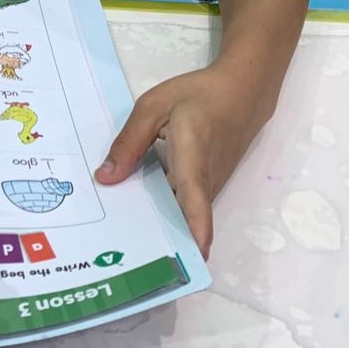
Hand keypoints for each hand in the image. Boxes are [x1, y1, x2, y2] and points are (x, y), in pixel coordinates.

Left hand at [94, 64, 266, 259]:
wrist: (242, 93)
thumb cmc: (198, 96)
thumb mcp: (153, 106)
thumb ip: (129, 142)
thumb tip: (106, 178)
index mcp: (193, 151)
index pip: (196, 192)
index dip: (196, 222)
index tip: (195, 252)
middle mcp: (206, 177)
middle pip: (181, 214)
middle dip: (155, 235)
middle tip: (116, 254)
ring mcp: (211, 186)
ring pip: (180, 211)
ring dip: (156, 223)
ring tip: (116, 236)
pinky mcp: (208, 188)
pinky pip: (183, 204)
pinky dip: (162, 208)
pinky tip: (135, 208)